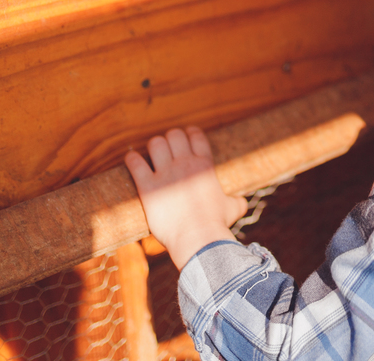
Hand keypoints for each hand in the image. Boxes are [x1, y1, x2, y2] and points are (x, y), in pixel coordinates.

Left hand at [124, 126, 249, 269]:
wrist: (198, 240)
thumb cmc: (216, 224)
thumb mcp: (232, 209)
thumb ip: (236, 201)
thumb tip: (242, 202)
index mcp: (204, 166)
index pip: (196, 136)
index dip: (189, 133)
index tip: (184, 136)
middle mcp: (185, 165)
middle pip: (174, 135)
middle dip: (169, 140)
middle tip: (166, 150)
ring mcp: (166, 175)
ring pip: (155, 144)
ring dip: (152, 147)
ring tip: (150, 156)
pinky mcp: (148, 187)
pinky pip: (136, 164)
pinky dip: (132, 159)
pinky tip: (131, 160)